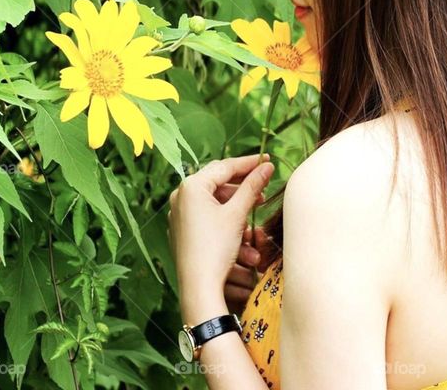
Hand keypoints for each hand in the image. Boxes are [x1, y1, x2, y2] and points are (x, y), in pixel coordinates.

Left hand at [167, 154, 273, 324]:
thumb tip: (266, 167)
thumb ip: (252, 186)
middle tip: (263, 187)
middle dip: (243, 186)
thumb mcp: (237, 213)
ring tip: (255, 210)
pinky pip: (205, 215)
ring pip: (213, 200)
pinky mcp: (182, 229)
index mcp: (191, 186)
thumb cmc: (216, 247)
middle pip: (218, 182)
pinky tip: (240, 225)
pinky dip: (224, 217)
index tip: (267, 160)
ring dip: (236, 205)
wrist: (199, 285)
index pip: (225, 166)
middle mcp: (181, 196)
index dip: (249, 163)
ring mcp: (179, 213)